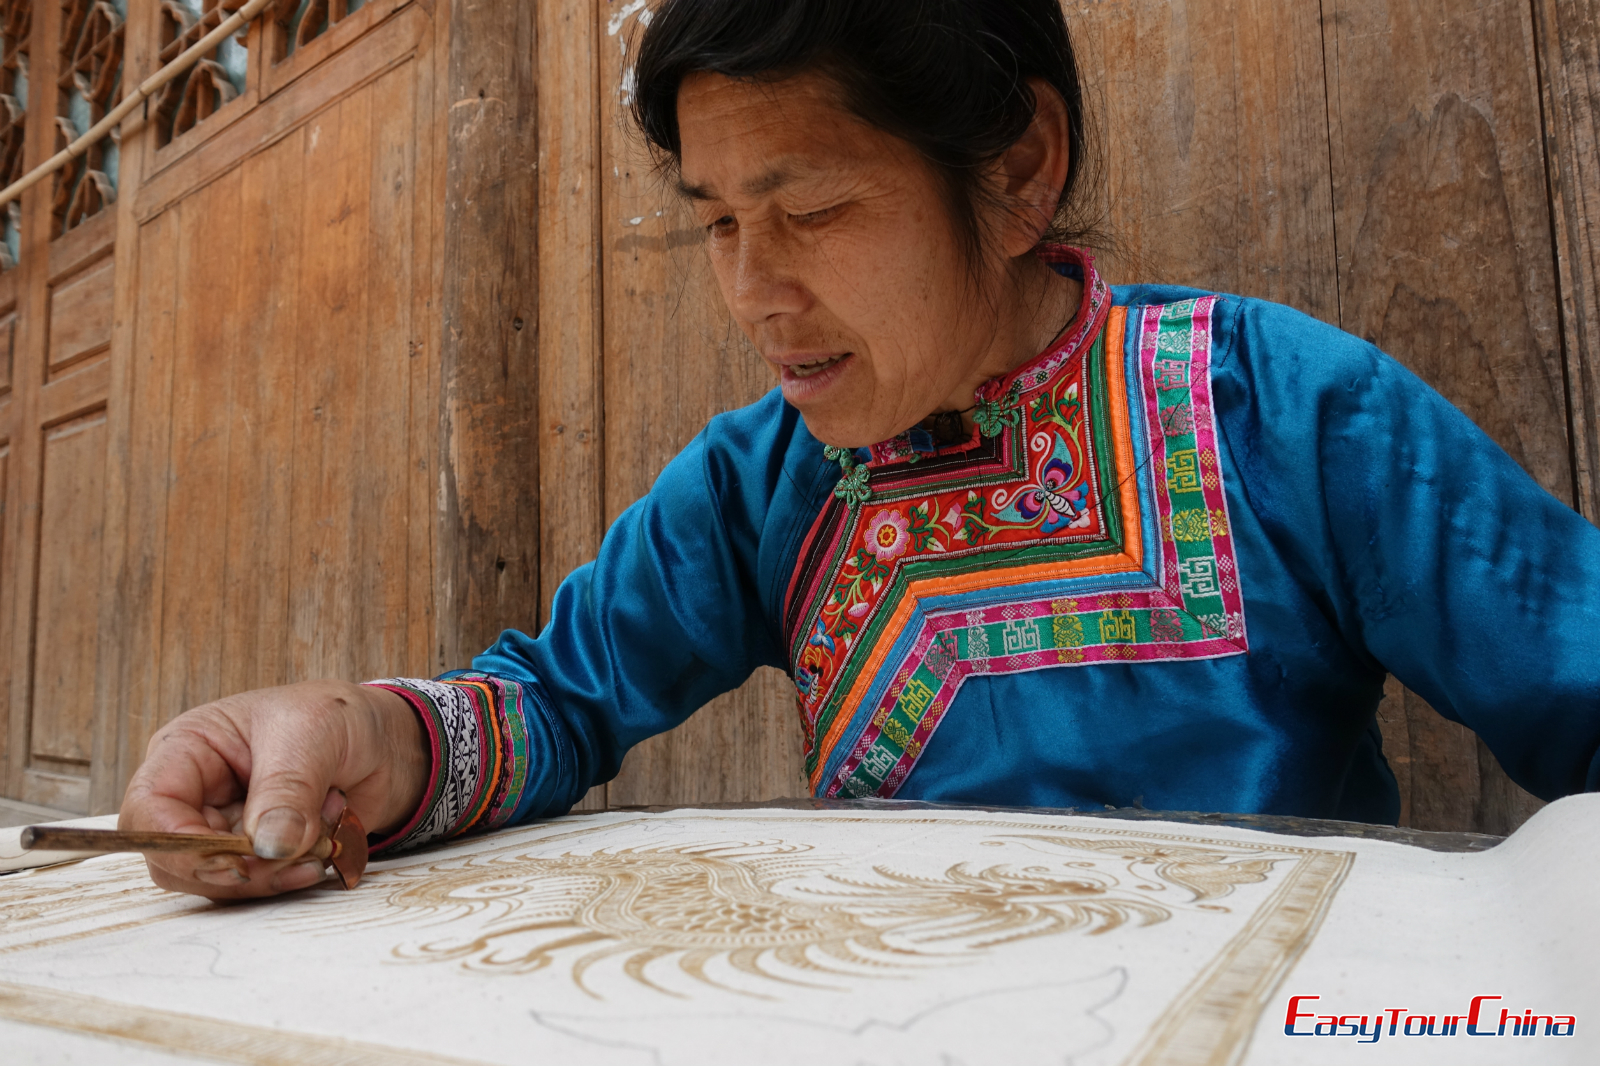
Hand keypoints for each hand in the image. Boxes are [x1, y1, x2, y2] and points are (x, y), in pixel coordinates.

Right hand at [118, 680, 427, 898]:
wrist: (383, 742)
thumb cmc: (336, 718)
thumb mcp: (312, 735)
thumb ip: (287, 790)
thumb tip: (267, 847)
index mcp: (188, 749)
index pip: (148, 810)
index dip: (180, 844)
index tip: (237, 860)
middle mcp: (196, 794)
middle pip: (177, 860)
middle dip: (240, 866)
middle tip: (299, 848)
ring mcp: (224, 829)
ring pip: (218, 881)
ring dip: (277, 870)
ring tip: (326, 827)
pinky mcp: (257, 855)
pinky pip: (259, 886)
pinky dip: (295, 874)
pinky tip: (329, 843)